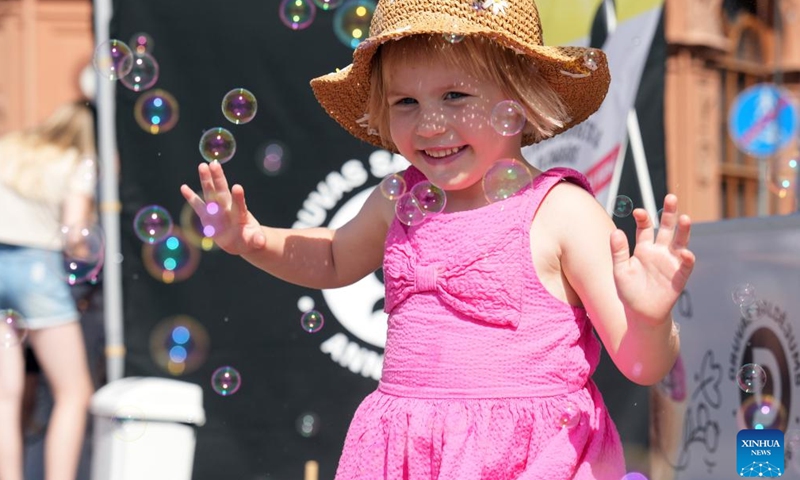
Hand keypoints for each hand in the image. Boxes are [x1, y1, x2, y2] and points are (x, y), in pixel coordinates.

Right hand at [180, 161, 265, 255]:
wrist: (241, 241)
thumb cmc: (250, 239)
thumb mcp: (255, 241)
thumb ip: (257, 240)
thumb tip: (260, 241)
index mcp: (241, 214)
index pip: (240, 204)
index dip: (238, 197)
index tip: (237, 187)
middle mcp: (228, 209)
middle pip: (222, 191)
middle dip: (218, 178)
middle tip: (214, 164)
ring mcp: (217, 211)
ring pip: (210, 193)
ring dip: (206, 180)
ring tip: (202, 165)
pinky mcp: (207, 217)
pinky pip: (198, 206)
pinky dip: (191, 197)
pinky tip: (183, 187)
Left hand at [609, 194, 695, 325]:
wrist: (640, 314)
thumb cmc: (629, 291)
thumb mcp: (620, 271)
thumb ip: (618, 252)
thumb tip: (615, 231)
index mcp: (643, 248)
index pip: (645, 227)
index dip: (643, 218)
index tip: (638, 211)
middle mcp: (659, 252)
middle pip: (667, 228)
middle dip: (669, 213)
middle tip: (671, 197)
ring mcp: (671, 263)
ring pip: (680, 242)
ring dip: (684, 231)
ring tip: (685, 218)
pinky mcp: (679, 278)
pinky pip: (685, 267)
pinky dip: (687, 260)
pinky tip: (686, 253)